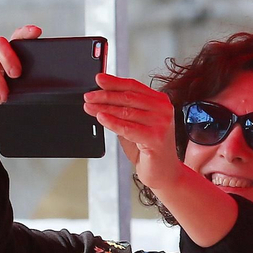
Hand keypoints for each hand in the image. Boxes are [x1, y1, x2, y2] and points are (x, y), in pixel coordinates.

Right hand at [0, 25, 40, 139]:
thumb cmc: (0, 104)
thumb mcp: (17, 94)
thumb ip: (25, 85)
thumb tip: (46, 88)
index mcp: (6, 59)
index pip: (15, 41)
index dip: (24, 34)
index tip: (36, 32)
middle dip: (9, 56)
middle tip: (16, 74)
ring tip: (4, 98)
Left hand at [82, 73, 180, 191]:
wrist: (163, 172)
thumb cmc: (149, 148)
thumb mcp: (135, 124)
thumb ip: (123, 110)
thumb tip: (101, 97)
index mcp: (160, 102)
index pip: (134, 86)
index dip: (114, 82)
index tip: (99, 79)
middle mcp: (163, 110)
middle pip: (129, 97)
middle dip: (105, 96)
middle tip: (89, 96)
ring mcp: (162, 124)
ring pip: (126, 111)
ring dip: (104, 108)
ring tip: (89, 107)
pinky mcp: (156, 138)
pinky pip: (128, 128)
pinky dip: (112, 122)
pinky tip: (101, 118)